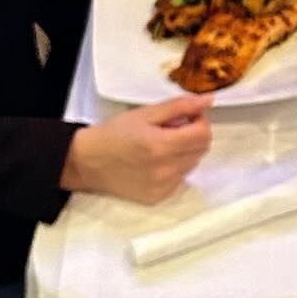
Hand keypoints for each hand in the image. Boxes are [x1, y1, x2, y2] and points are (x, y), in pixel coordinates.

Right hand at [62, 94, 213, 203]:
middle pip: (202, 150)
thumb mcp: (146, 113)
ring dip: (185, 152)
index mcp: (162, 145)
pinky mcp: (157, 197)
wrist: (88, 162)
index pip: (203, 134)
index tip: (186, 116)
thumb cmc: (114, 134)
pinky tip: (156, 162)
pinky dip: (175, 168)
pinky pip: (180, 180)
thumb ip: (180, 106)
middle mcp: (165, 169)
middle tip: (172, 128)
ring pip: (192, 165)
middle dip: (193, 135)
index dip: (199, 121)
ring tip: (161, 145)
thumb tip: (208, 101)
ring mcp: (162, 187)